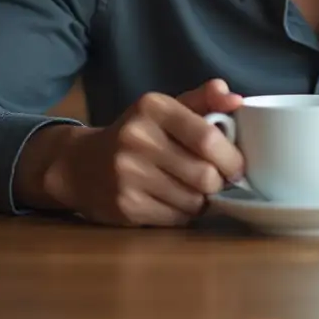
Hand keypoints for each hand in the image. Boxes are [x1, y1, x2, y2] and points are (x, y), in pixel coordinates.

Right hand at [14, 79, 244, 226]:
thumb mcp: (166, 109)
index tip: (237, 166)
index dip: (231, 157)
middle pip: (204, 174)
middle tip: (218, 180)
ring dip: (202, 200)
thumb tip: (236, 99)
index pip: (207, 137)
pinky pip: (177, 218)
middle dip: (219, 182)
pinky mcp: (125, 206)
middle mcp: (137, 138)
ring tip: (193, 189)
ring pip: (194, 200)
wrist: (81, 164)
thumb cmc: (137, 135)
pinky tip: (174, 201)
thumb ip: (203, 100)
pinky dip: (184, 213)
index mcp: (152, 107)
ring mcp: (128, 174)